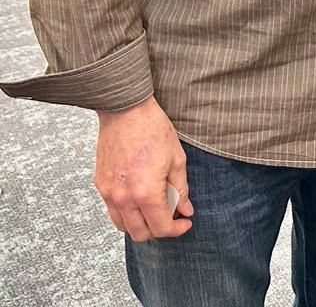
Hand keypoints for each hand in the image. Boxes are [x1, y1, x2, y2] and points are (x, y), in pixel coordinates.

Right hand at [96, 96, 193, 240]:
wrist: (125, 111)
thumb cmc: (152, 129)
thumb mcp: (176, 158)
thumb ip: (180, 189)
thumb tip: (185, 209)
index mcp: (145, 192)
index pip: (161, 227)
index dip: (176, 229)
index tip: (185, 223)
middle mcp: (123, 197)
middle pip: (141, 234)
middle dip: (160, 230)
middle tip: (173, 216)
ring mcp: (108, 193)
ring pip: (124, 227)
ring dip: (142, 225)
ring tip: (157, 209)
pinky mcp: (100, 186)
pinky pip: (113, 212)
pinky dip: (128, 214)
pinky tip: (141, 200)